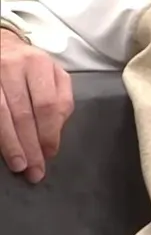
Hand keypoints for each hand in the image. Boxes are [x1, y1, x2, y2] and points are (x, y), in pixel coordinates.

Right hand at [0, 29, 72, 182]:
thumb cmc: (30, 66)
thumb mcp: (52, 74)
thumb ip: (61, 98)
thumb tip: (57, 130)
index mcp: (38, 64)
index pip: (48, 104)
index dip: (50, 132)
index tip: (50, 153)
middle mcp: (12, 68)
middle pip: (24, 114)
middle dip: (31, 145)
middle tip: (35, 169)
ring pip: (1, 115)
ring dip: (11, 144)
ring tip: (19, 166)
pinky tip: (3, 149)